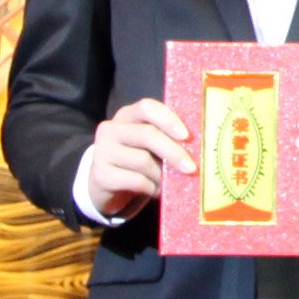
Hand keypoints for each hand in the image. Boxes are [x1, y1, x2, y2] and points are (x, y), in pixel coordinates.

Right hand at [77, 99, 194, 224]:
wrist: (105, 184)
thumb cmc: (136, 160)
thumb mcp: (149, 145)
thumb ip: (166, 139)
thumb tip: (197, 147)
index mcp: (127, 115)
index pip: (147, 107)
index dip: (168, 119)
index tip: (186, 136)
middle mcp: (111, 129)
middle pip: (147, 134)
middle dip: (173, 152)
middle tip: (191, 168)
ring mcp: (102, 151)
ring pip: (143, 161)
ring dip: (162, 175)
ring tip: (170, 182)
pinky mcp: (101, 174)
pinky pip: (136, 181)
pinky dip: (152, 188)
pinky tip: (156, 191)